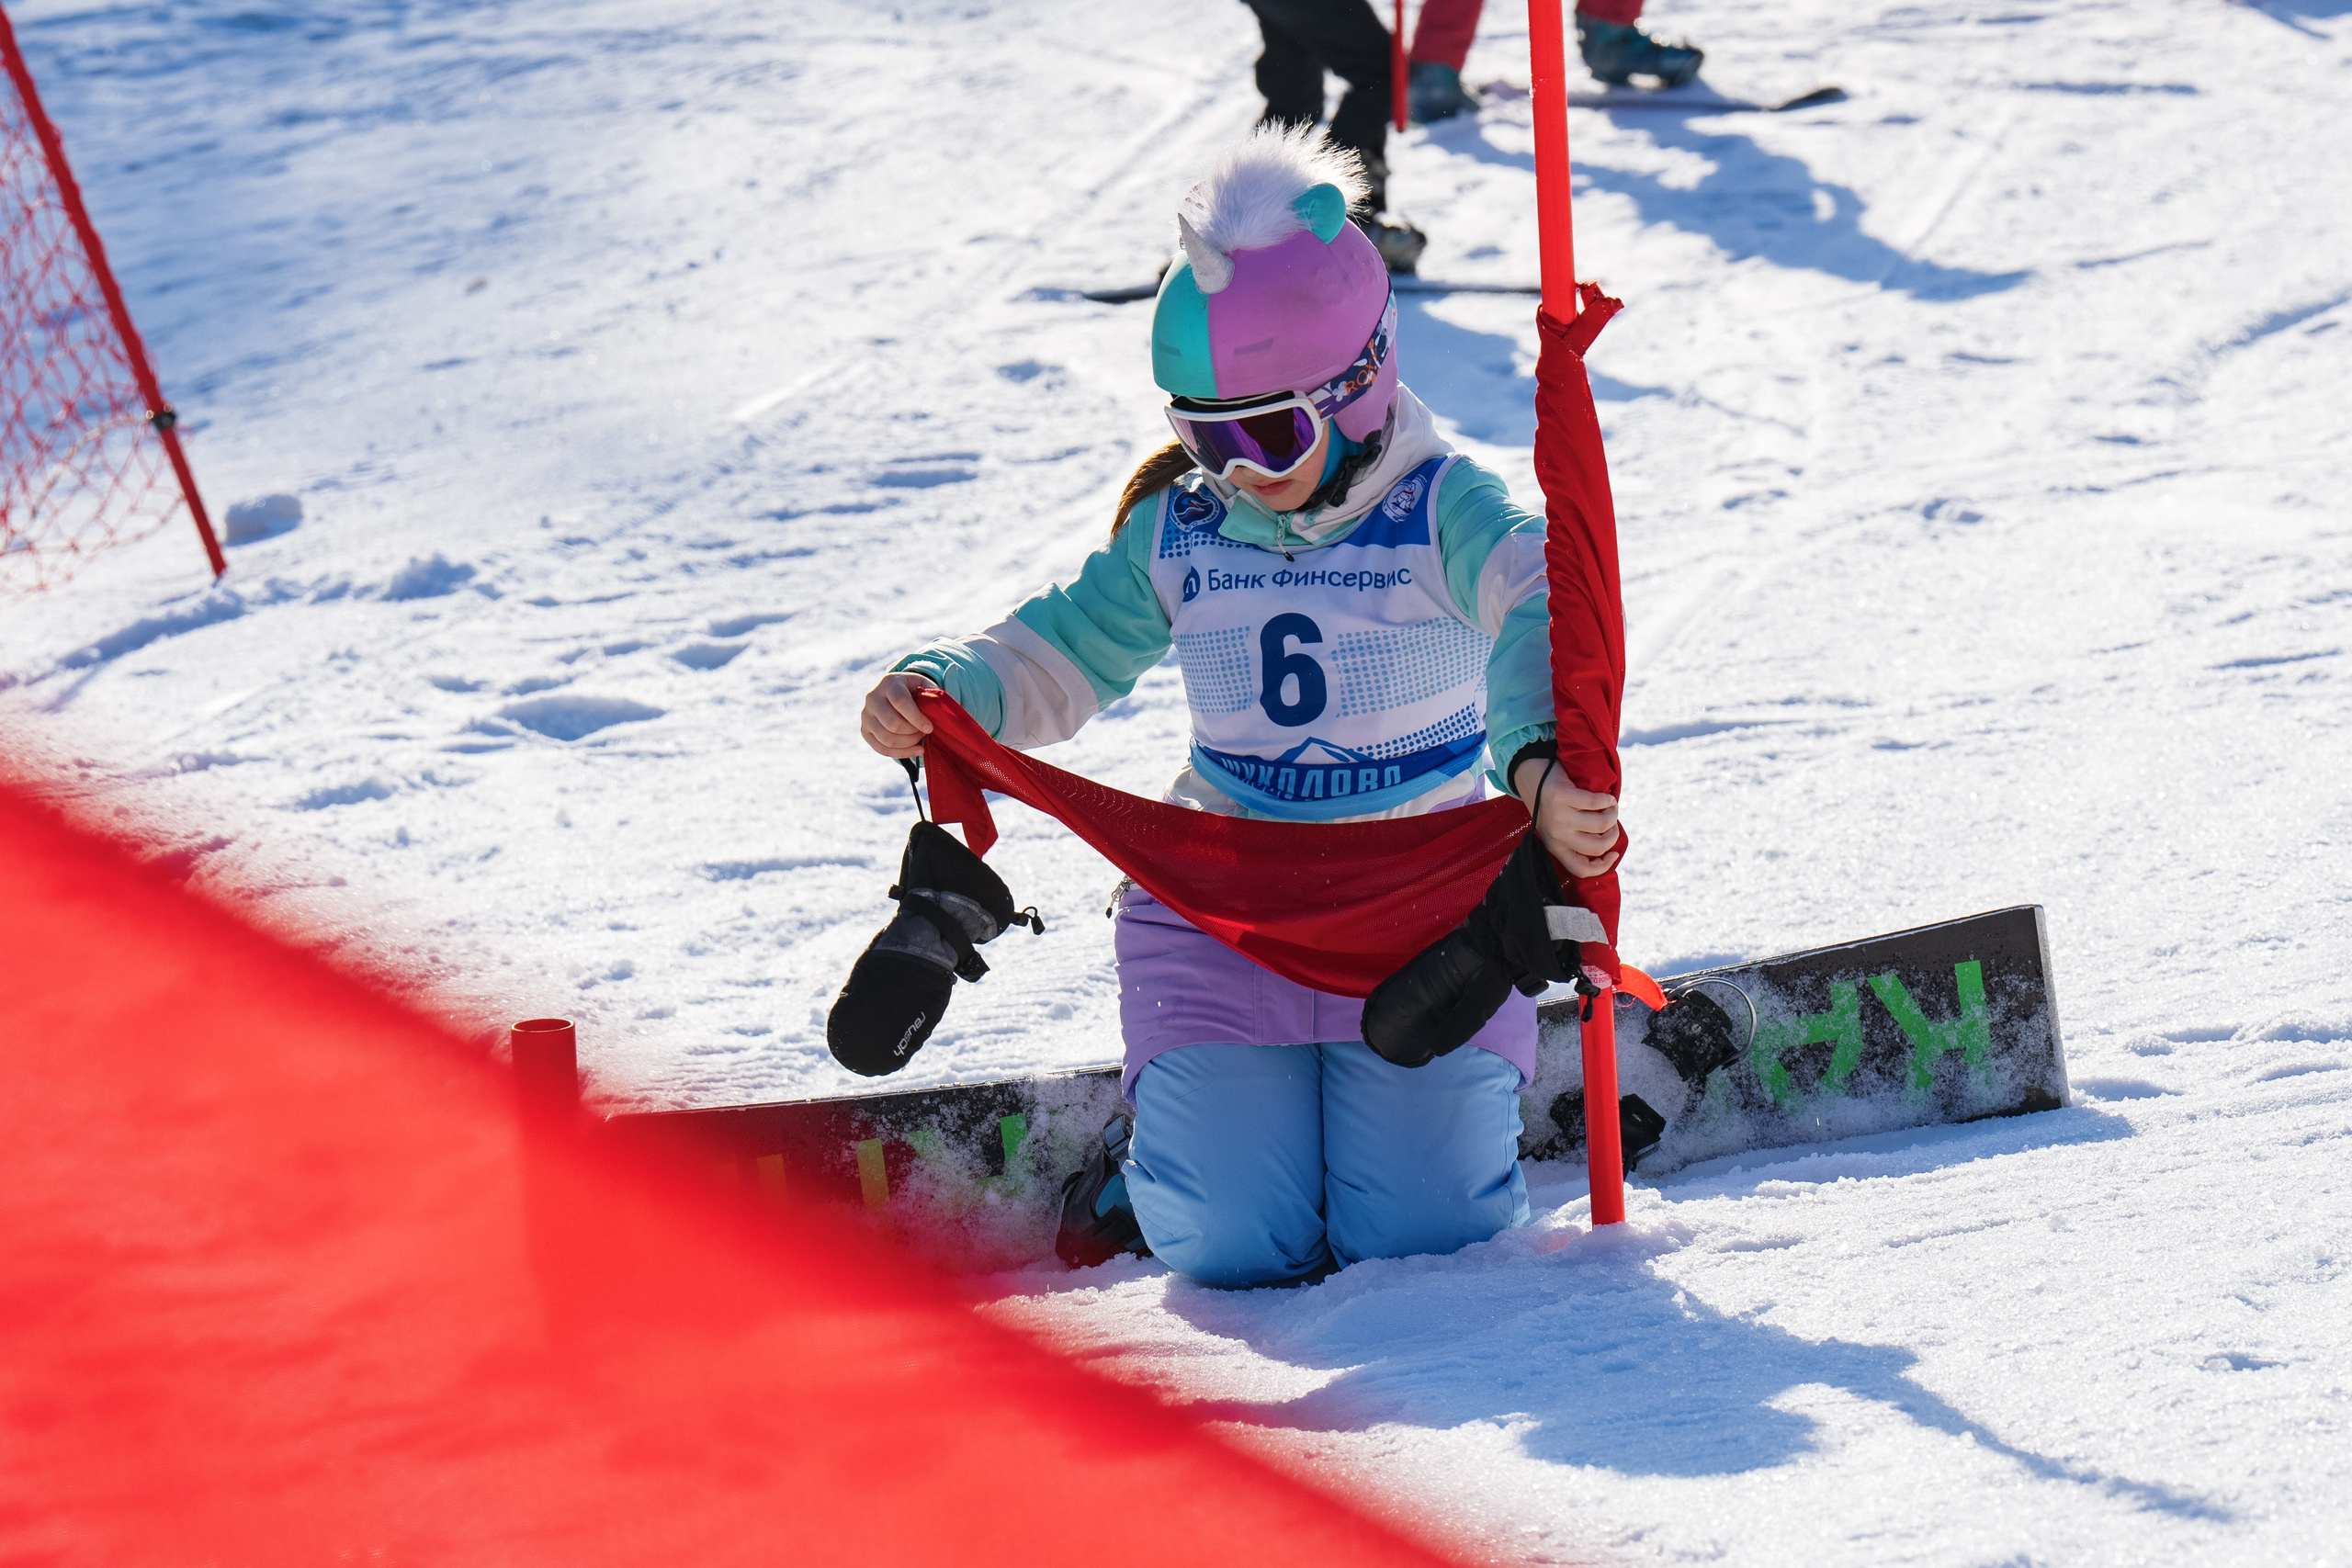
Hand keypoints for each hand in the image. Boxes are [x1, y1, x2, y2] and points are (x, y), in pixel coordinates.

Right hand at [861, 672, 938, 757]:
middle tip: (925, 732)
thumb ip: (933, 695)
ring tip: (920, 739)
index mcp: (889, 683)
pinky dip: (901, 753)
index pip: (900, 702)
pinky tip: (917, 750)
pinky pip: (882, 748)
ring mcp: (866, 715)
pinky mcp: (865, 730)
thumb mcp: (925, 685)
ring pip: (886, 738)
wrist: (896, 693)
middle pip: (892, 723)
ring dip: (908, 743)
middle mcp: (873, 698)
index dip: (916, 718)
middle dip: (913, 732)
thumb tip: (939, 712)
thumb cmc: (915, 691)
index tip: (930, 728)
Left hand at [1512, 756, 1620, 878]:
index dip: (1604, 866)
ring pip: (1601, 824)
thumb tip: (1608, 848)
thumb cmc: (1553, 805)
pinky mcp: (1561, 796)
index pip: (1581, 870)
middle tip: (1612, 822)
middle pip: (1597, 847)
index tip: (1614, 853)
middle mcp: (1556, 835)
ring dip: (1613, 814)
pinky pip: (1595, 802)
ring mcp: (1558, 816)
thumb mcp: (1559, 828)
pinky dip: (1607, 800)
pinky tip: (1607, 798)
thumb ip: (1577, 839)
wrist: (1532, 778)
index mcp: (1555, 847)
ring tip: (1611, 807)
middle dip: (1613, 834)